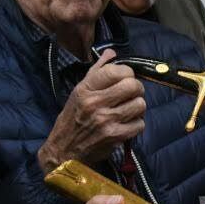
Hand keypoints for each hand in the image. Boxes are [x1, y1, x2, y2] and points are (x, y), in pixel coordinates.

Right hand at [36, 49, 145, 171]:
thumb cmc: (73, 118)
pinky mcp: (114, 136)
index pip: (116, 70)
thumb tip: (112, 52)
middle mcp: (95, 102)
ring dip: (137, 108)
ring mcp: (105, 120)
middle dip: (136, 89)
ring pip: (140, 104)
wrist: (65, 151)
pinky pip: (140, 124)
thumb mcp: (79, 91)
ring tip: (128, 111)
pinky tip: (127, 125)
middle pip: (133, 86)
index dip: (127, 73)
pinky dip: (136, 125)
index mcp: (86, 88)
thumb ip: (97, 71)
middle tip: (131, 95)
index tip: (124, 80)